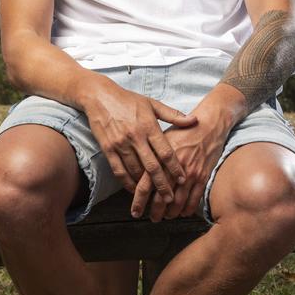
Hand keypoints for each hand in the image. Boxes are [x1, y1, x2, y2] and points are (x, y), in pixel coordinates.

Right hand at [80, 75, 196, 203]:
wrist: (99, 96)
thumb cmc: (129, 100)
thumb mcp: (152, 104)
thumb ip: (173, 115)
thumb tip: (194, 120)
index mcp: (149, 125)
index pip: (165, 151)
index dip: (175, 167)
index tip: (183, 178)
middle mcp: (135, 136)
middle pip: (151, 166)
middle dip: (162, 184)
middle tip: (170, 198)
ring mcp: (120, 144)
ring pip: (135, 171)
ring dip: (145, 186)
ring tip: (154, 197)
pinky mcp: (107, 149)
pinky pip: (118, 171)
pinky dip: (127, 183)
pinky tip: (134, 189)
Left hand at [131, 94, 234, 220]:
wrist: (209, 124)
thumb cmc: (184, 130)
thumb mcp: (163, 138)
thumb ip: (151, 156)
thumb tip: (139, 172)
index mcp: (160, 158)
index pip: (145, 185)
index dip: (139, 201)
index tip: (135, 211)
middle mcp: (174, 168)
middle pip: (160, 198)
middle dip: (155, 212)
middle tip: (152, 218)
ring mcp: (190, 173)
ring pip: (178, 202)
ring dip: (171, 213)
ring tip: (167, 216)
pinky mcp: (203, 176)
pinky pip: (194, 199)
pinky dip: (187, 209)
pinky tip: (183, 212)